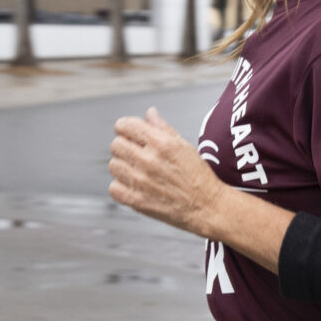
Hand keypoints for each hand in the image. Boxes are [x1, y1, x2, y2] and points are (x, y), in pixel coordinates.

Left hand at [109, 109, 226, 237]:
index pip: (125, 125)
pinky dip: (121, 187)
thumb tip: (149, 113)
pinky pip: (113, 188)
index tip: (128, 133)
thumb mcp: (184, 146)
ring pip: (114, 165)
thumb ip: (163, 128)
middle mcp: (149, 160)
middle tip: (135, 154)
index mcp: (161, 143)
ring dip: (123, 167)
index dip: (124, 127)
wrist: (207, 207)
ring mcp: (141, 181)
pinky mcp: (136, 200)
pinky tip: (135, 186)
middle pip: (116, 145)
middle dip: (124, 147)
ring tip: (138, 171)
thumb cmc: (198, 176)